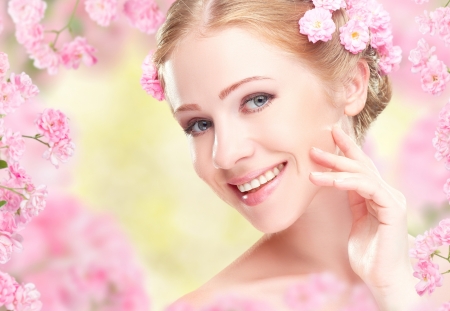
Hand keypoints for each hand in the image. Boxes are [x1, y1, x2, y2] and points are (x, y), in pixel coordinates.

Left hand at [309, 126, 418, 309]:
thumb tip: (336, 180)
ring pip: (362, 174)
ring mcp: (391, 200)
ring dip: (335, 168)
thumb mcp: (356, 219)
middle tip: (316, 144)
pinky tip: (330, 180)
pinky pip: (367, 187)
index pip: (361, 166)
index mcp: (377, 195)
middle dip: (338, 152)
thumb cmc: (368, 253)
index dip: (347, 148)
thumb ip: (352, 199)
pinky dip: (347, 182)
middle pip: (361, 165)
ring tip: (312, 167)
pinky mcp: (392, 209)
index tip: (331, 133)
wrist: (382, 278)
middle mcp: (386, 193)